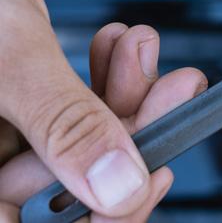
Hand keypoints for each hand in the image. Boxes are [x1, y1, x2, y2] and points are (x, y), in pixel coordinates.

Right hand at [0, 0, 206, 221]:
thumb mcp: (6, 56)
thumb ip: (63, 125)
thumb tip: (121, 189)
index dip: (103, 217)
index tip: (152, 175)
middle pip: (68, 187)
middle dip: (130, 134)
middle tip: (174, 92)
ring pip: (77, 146)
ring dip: (123, 97)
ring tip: (140, 50)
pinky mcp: (12, 111)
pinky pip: (67, 112)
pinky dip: (100, 79)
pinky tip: (115, 45)